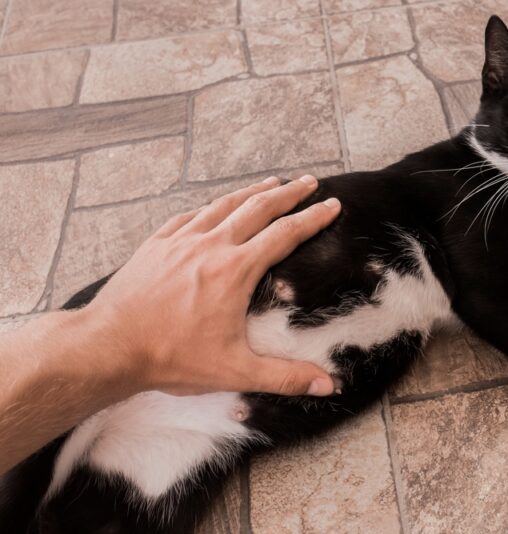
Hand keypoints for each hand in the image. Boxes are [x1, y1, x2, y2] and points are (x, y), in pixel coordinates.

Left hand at [83, 175, 339, 395]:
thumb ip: (286, 377)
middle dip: (289, 193)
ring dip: (252, 191)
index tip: (331, 205)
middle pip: (258, 208)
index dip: (313, 218)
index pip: (285, 235)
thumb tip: (328, 385)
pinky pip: (190, 215)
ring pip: (224, 205)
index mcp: (236, 270)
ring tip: (271, 182)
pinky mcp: (157, 245)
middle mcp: (211, 246)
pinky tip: (216, 206)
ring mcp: (181, 241)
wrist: (109, 346)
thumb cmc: (171, 358)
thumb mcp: (235, 371)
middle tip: (310, 181)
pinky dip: (211, 206)